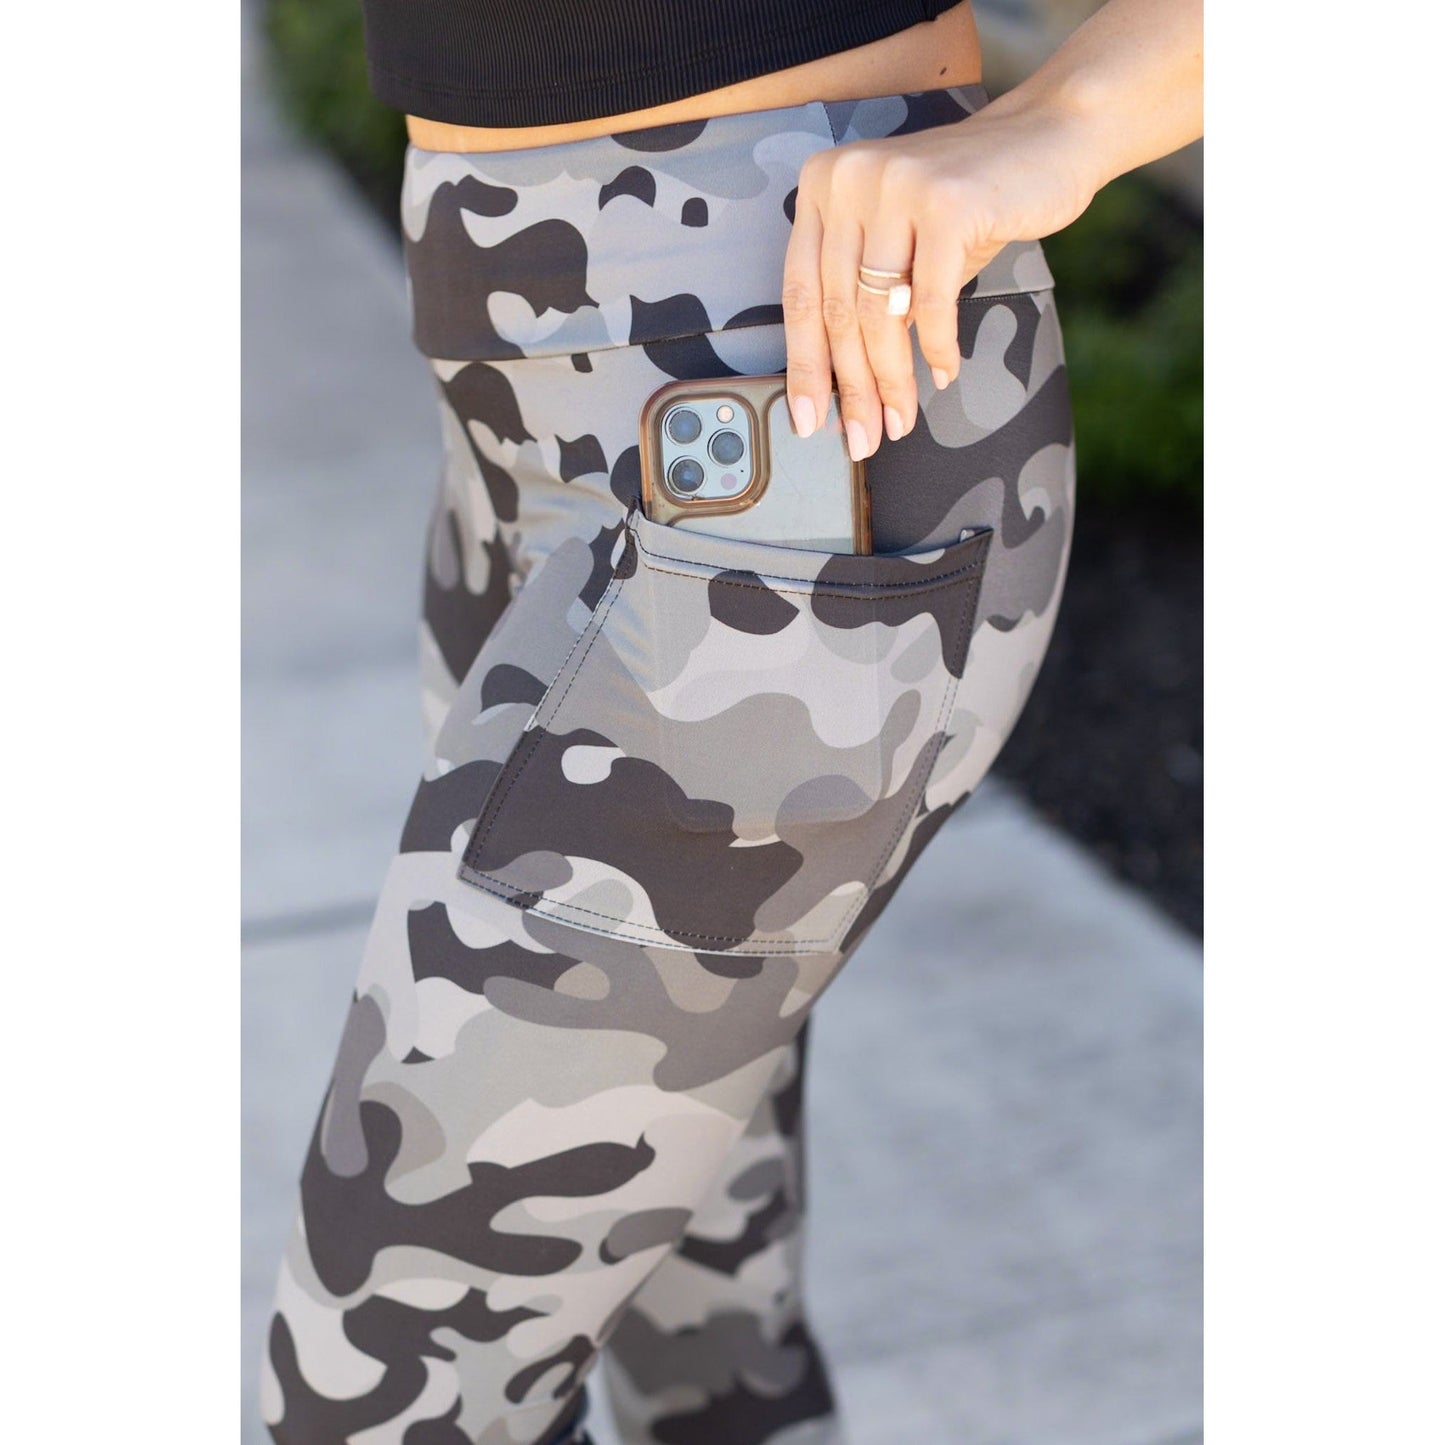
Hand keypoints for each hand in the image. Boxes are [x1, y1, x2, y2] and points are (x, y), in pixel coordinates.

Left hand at [781, 96, 1100, 460]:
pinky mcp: (947, 202)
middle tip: (862, 438)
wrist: (1049, 137)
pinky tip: (943, 373)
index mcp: (823, 186)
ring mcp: (896, 186)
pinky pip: (932, 300)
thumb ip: (864, 297)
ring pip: (880, 311)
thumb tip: (846, 386)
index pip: (800, 293)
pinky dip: (937, 346)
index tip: (808, 420)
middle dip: (852, 388)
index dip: (804, 365)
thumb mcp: (900, 244)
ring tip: (901, 419)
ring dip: (892, 380)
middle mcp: (850, 179)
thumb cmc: (968, 202)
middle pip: (838, 310)